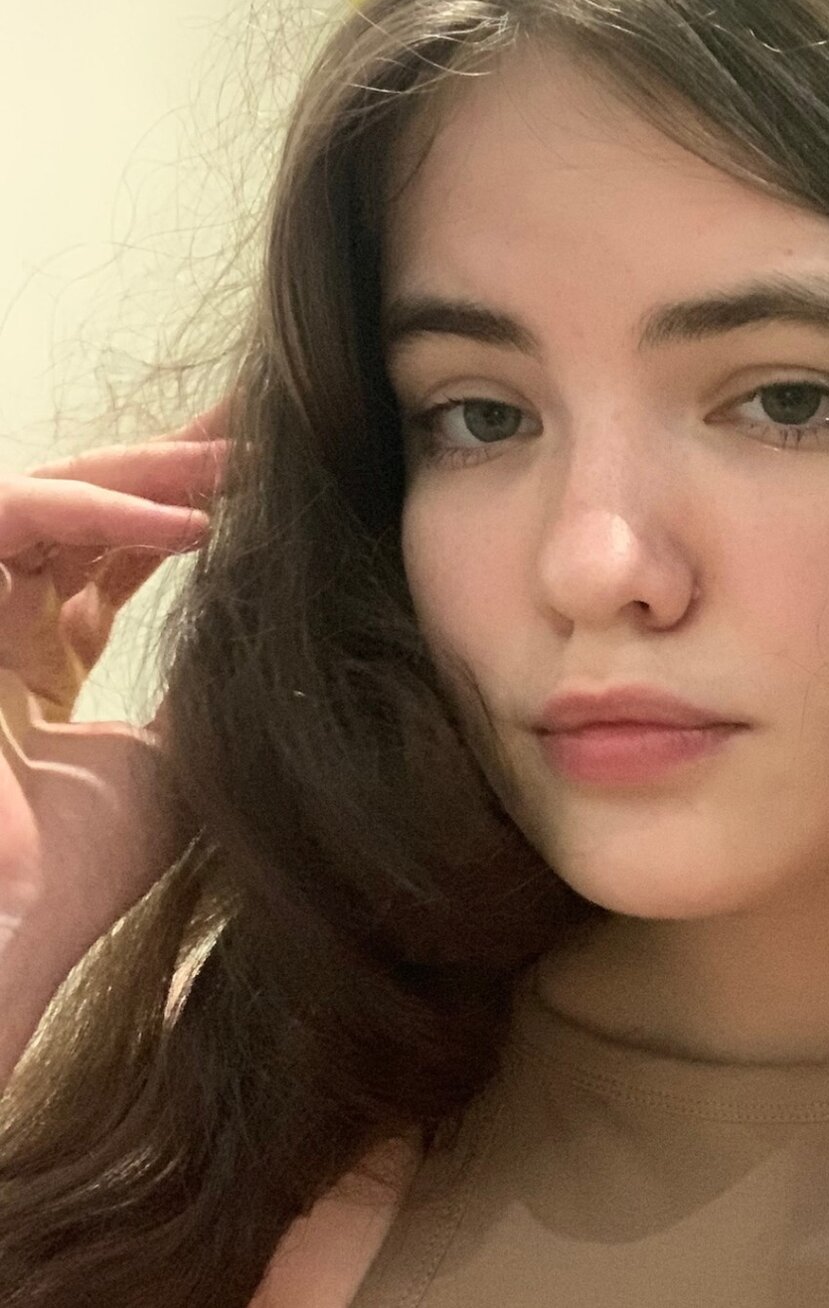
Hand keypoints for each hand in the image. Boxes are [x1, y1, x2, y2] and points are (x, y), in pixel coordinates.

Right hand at [0, 401, 230, 966]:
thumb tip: (279, 619)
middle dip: (176, 461)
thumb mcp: (176, 751)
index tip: (269, 472)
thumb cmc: (92, 858)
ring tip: (240, 455)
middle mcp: (8, 616)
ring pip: (60, 494)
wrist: (17, 926)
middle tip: (261, 424)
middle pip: (93, 504)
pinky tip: (193, 521)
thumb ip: (207, 679)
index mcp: (51, 648)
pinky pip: (19, 520)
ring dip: (152, 471)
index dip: (189, 502)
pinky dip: (103, 512)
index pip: (120, 548)